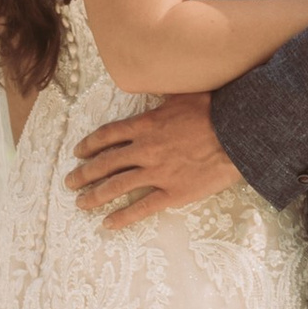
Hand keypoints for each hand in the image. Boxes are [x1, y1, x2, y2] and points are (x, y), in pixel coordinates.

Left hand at [65, 89, 242, 227]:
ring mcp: (157, 173)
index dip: (90, 144)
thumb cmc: (215, 109)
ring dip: (95, 196)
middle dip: (84, 173)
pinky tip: (108, 224)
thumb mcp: (183, 93)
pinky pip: (142, 208)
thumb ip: (164, 97)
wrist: (238, 134)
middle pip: (106, 163)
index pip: (109, 135)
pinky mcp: (173, 193)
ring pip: (117, 187)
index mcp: (146, 125)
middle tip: (69, 182)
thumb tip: (156, 84)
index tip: (78, 152)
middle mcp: (145, 150)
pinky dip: (123, 217)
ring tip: (81, 204)